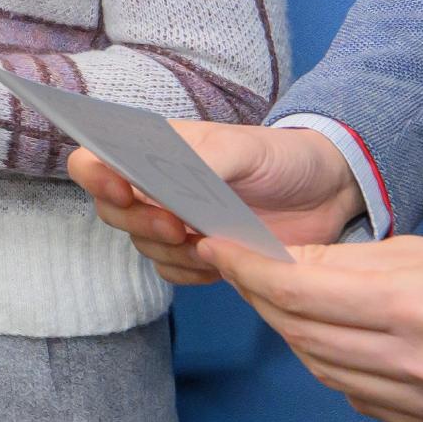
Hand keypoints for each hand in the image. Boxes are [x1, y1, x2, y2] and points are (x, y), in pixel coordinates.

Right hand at [68, 122, 366, 284]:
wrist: (328, 192)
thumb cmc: (282, 157)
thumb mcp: (245, 149)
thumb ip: (201, 160)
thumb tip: (156, 182)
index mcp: (155, 149)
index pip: (94, 159)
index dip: (95, 177)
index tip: (122, 190)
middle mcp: (154, 185)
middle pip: (112, 210)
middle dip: (141, 223)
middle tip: (180, 225)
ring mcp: (173, 220)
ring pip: (141, 245)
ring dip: (171, 251)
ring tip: (211, 242)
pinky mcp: (196, 252)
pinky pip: (170, 271)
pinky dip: (190, 272)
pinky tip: (219, 262)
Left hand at [200, 237, 422, 421]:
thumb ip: (374, 265)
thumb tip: (301, 265)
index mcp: (419, 308)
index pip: (300, 289)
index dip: (247, 266)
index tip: (215, 243)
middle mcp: (416, 365)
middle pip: (300, 332)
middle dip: (259, 296)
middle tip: (235, 265)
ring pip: (325, 370)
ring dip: (293, 333)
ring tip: (277, 299)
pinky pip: (363, 400)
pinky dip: (336, 369)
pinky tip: (334, 343)